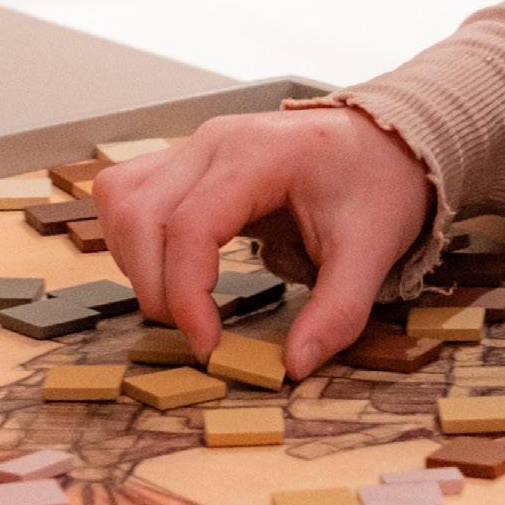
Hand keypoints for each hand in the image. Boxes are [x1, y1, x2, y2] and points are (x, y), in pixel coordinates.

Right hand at [95, 104, 434, 370]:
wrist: (385, 138)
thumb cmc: (378, 182)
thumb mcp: (373, 249)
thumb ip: (338, 310)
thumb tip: (294, 366)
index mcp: (258, 154)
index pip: (190, 225)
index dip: (187, 295)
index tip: (208, 345)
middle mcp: (213, 142)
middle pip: (139, 214)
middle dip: (154, 287)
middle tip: (196, 333)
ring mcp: (194, 147)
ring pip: (120, 201)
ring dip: (133, 262)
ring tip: (180, 303)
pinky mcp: (185, 161)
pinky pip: (126, 194)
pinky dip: (132, 239)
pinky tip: (167, 270)